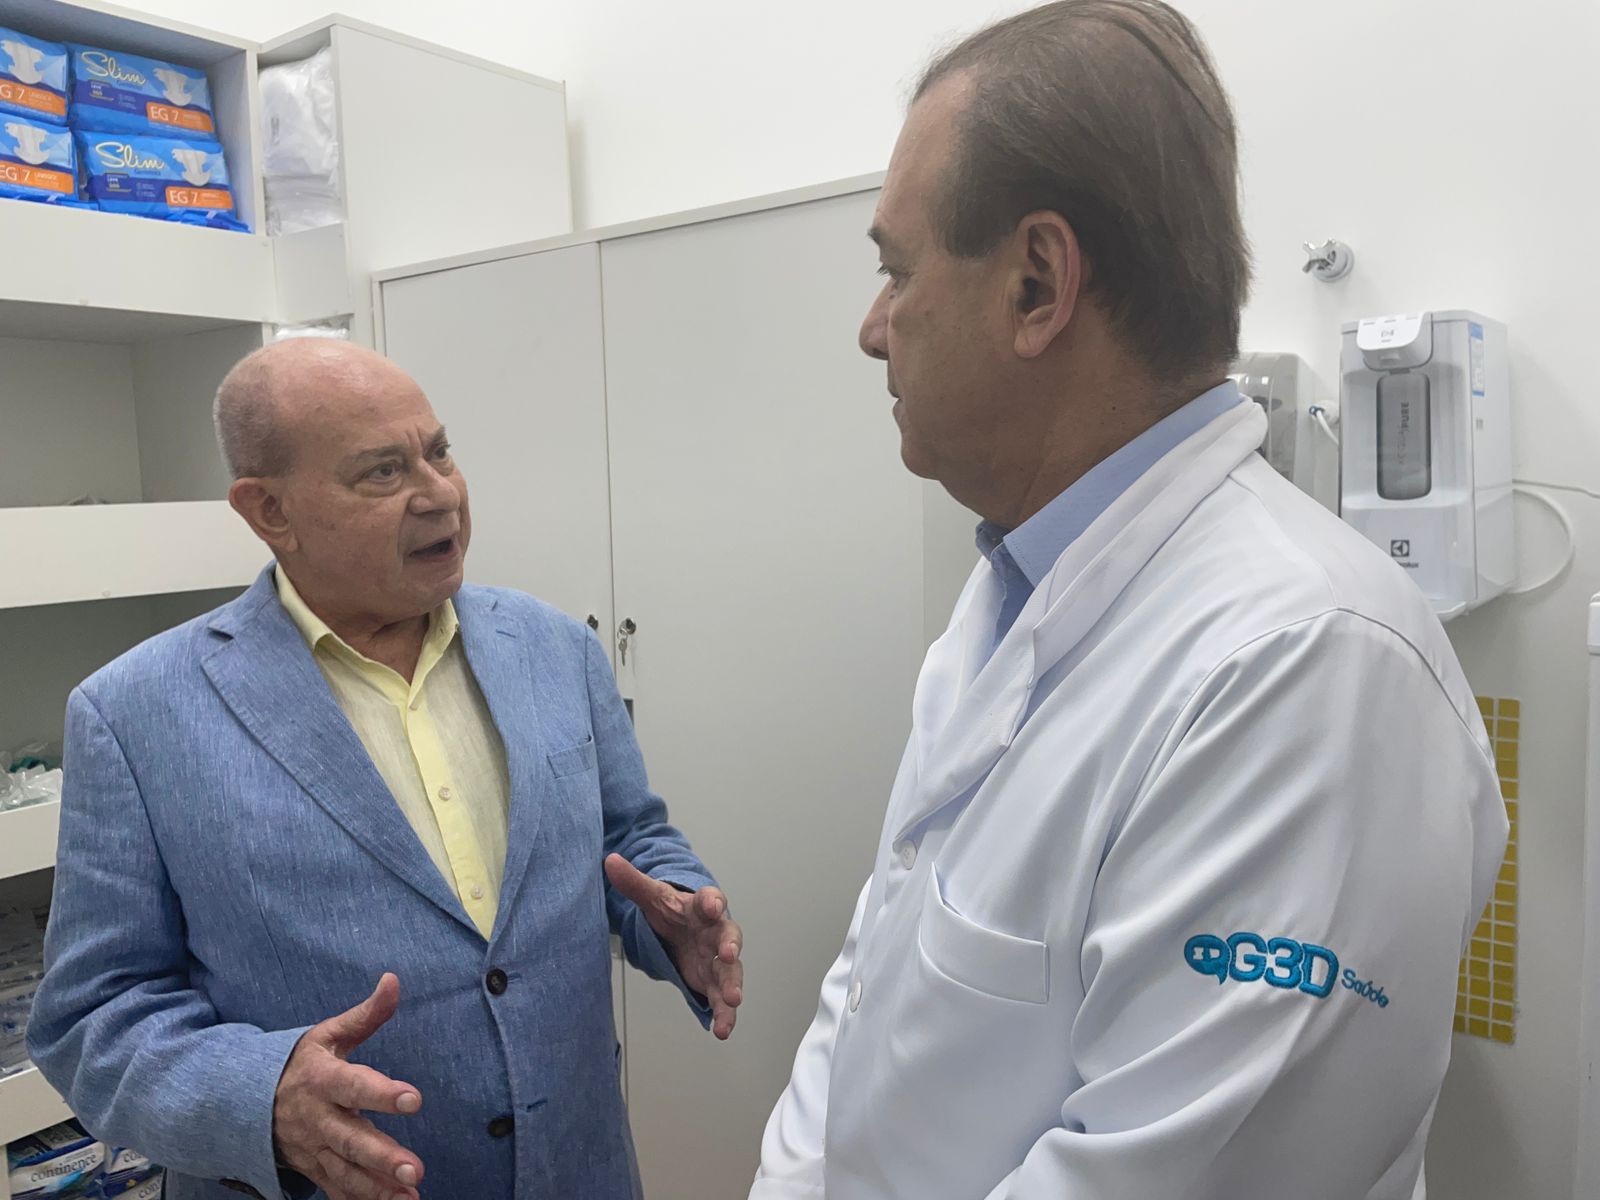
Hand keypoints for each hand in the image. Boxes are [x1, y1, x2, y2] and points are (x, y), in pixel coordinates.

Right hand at [272, 973, 424, 1199]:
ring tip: (410, 1196)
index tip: (414, 1099)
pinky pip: (336, 1188)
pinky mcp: (313, 1168)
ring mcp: (313, 1148)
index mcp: (322, 1080)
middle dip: (382, 1157)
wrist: (244, 1101)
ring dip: (376, 1187)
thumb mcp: (327, 1035)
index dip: (382, 1093)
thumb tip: (394, 980)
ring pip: (345, 1171)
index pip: (355, 1085)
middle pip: (351, 1139)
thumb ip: (366, 1015)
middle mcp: (317, 1118)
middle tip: (414, 1170)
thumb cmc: (299, 1063)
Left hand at [604, 854, 744, 1038]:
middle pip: (728, 936)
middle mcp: (716, 932)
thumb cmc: (674, 911)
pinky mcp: (715, 982)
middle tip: (729, 954)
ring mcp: (718, 959)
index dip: (712, 901)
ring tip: (732, 1001)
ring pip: (731, 971)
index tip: (713, 904)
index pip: (710, 899)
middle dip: (730, 946)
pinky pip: (722, 999)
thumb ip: (634, 882)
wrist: (684, 929)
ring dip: (733, 985)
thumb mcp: (653, 896)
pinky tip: (722, 1030)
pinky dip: (725, 1014)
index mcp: (702, 907)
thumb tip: (610, 861)